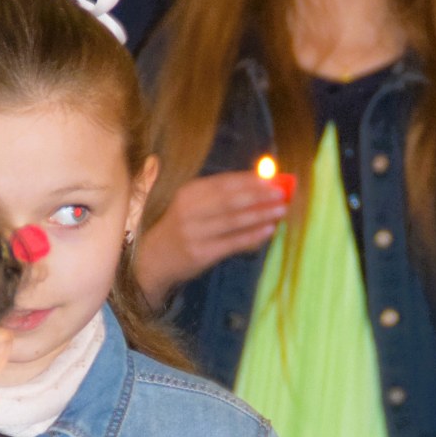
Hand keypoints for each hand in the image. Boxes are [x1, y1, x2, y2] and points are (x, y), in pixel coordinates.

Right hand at [135, 171, 289, 304]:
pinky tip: (269, 229)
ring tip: (281, 209)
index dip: (250, 180)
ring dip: (260, 214)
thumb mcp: (192, 205)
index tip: (273, 178)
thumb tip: (259, 185)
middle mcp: (189, 210)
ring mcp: (194, 233)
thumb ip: (220, 196)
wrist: (154, 258)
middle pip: (230, 200)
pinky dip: (253, 235)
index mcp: (188, 193)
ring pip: (234, 221)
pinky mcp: (201, 253)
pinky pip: (232, 242)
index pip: (224, 183)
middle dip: (259, 195)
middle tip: (281, 192)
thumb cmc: (181, 228)